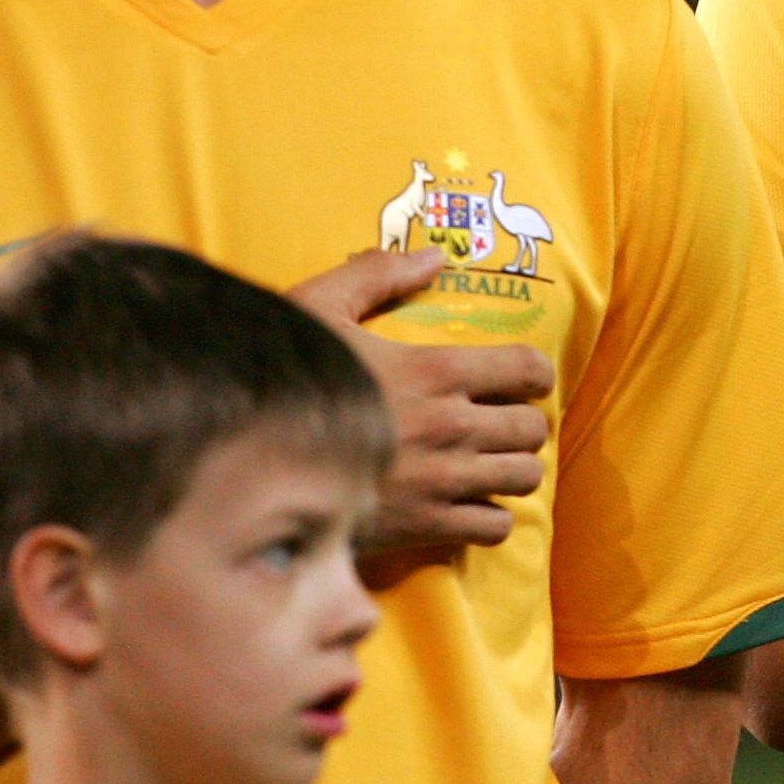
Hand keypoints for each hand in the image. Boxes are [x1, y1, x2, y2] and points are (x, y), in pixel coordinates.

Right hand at [287, 248, 556, 560]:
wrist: (250, 465)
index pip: (528, 368)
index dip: (533, 373)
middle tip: (497, 424)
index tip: (520, 380)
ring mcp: (444, 479)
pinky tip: (466, 503)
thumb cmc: (286, 380)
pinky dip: (489, 516)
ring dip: (512, 469)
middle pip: (532, 428)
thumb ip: (376, 275)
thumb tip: (432, 257)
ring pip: (524, 477)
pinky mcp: (427, 525)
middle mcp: (452, 426)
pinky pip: (495, 525)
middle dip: (522, 424)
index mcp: (436, 370)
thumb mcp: (318, 308)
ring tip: (489, 463)